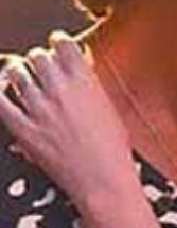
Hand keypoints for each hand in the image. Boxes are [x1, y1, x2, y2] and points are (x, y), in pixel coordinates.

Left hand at [0, 32, 134, 207]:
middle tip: (41, 70)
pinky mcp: (25, 131)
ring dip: (19, 74)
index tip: (57, 48)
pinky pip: (1, 103)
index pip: (62, 43)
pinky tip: (3, 94)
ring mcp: (40, 110)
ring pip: (17, 73)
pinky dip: (0, 95)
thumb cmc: (114, 153)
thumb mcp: (110, 111)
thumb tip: (80, 68)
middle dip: (39, 61)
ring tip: (22, 80)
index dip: (58, 43)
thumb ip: (91, 86)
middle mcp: (60, 90)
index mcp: (85, 82)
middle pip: (37, 56)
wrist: (104, 184)